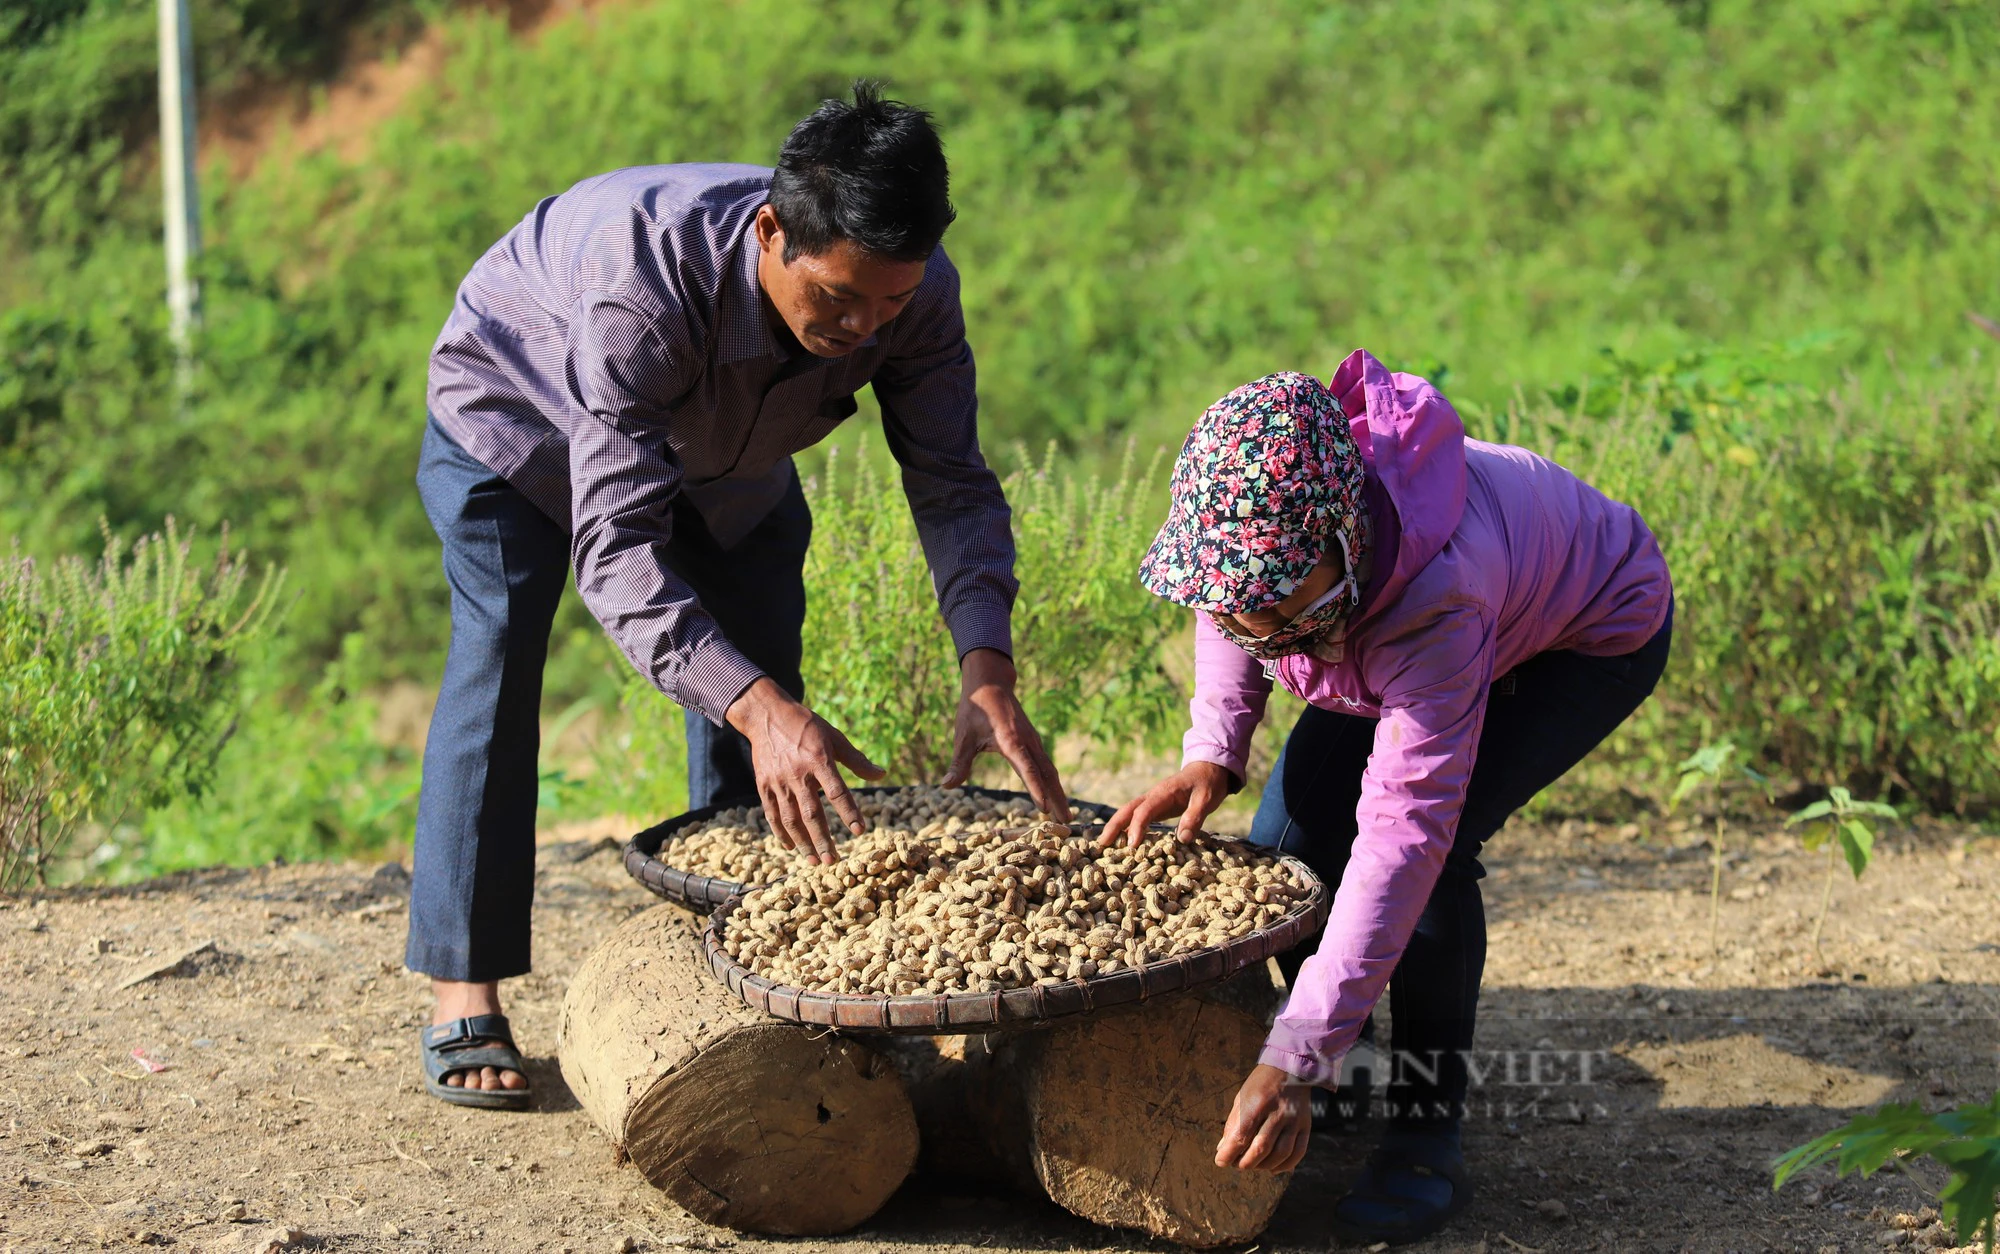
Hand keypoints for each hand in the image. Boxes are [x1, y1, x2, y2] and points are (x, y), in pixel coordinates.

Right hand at [725, 678, 885, 862]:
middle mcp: (798, 774)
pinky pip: (772, 814)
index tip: (860, 831)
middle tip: (834, 860)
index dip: (849, 813)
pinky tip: (791, 847)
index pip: (837, 792)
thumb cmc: (806, 726)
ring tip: (815, 860)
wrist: (766, 716)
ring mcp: (778, 782)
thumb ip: (857, 760)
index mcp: (819, 760)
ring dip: (803, 842)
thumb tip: (882, 775)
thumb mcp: (834, 737)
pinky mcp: (764, 785)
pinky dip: (781, 833)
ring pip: (791, 819)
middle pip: (811, 813)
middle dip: (823, 839)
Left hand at [940, 648, 1069, 821]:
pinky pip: (1046, 764)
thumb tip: (946, 786)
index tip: (1044, 809)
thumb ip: (959, 763)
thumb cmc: (974, 710)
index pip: (1027, 770)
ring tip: (1065, 816)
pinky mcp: (1033, 741)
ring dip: (1058, 793)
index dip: (1036, 790)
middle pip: (1048, 774)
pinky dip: (1052, 782)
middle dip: (1058, 798)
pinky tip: (1054, 794)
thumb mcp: (963, 737)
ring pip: (1050, 770)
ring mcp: (1033, 741)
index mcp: (1011, 741)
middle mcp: (1027, 742)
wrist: (990, 684)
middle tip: (1067, 823)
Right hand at [1098, 761, 1233, 847]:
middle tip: (1101, 844)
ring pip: (1129, 813)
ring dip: (1117, 827)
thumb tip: (1183, 839)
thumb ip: (1195, 817)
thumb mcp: (1207, 799)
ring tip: (1105, 845)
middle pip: (1128, 810)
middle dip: (1114, 826)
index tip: (1132, 845)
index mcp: (1164, 793)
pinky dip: (1128, 828)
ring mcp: (1154, 801)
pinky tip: (1124, 841)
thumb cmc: (1208, 783)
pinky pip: (1138, 817)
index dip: (1137, 827)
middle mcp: (1154, 796)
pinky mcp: (1157, 807)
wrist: (1209, 769)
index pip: (1145, 810)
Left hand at [1214, 1064, 1312, 1172]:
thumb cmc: (1260, 1083)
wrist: (1290, 1068)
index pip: (1241, 1135)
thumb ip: (1233, 1123)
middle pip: (1261, 1148)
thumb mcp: (1242, 1097)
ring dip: (1263, 1166)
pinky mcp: (1306, 1126)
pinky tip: (1272, 1168)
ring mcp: (1294, 1120)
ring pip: (1280, 1153)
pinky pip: (1298, 1152)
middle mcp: (1278, 1112)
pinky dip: (1284, 1165)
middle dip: (1245, 1162)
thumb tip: (1223, 1149)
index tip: (1221, 1161)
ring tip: (1253, 1165)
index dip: (1229, 1153)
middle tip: (1236, 1164)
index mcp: (1257, 1102)